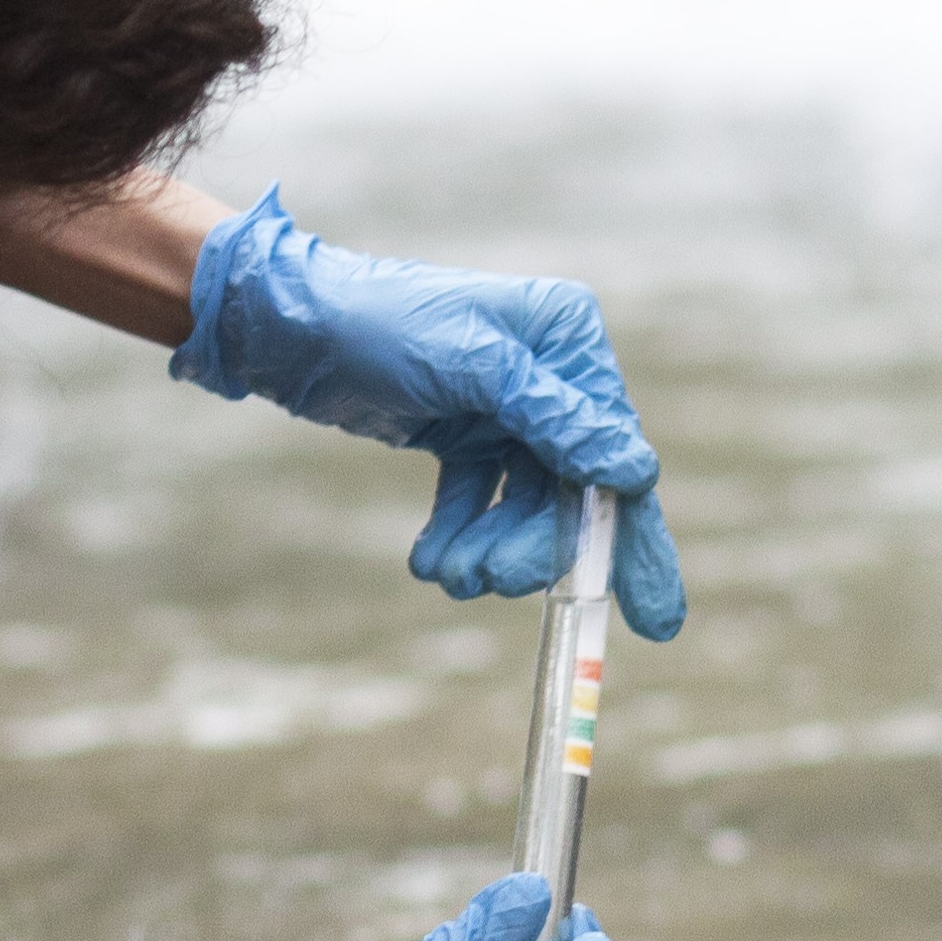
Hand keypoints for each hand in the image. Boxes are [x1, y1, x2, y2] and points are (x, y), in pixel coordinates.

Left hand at [172, 193, 687, 639]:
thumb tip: (637, 472)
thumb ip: (554, 419)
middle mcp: (550, 374)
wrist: (290, 326)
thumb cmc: (381, 323)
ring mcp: (509, 408)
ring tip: (447, 574)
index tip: (651, 617)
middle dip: (538, 547)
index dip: (633, 534)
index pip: (616, 449)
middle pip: (575, 490)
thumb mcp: (471, 366)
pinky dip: (461, 536)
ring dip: (491, 550)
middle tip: (496, 582)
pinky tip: (430, 562)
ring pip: (526, 508)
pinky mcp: (465, 436)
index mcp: (568, 338)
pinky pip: (482, 504)